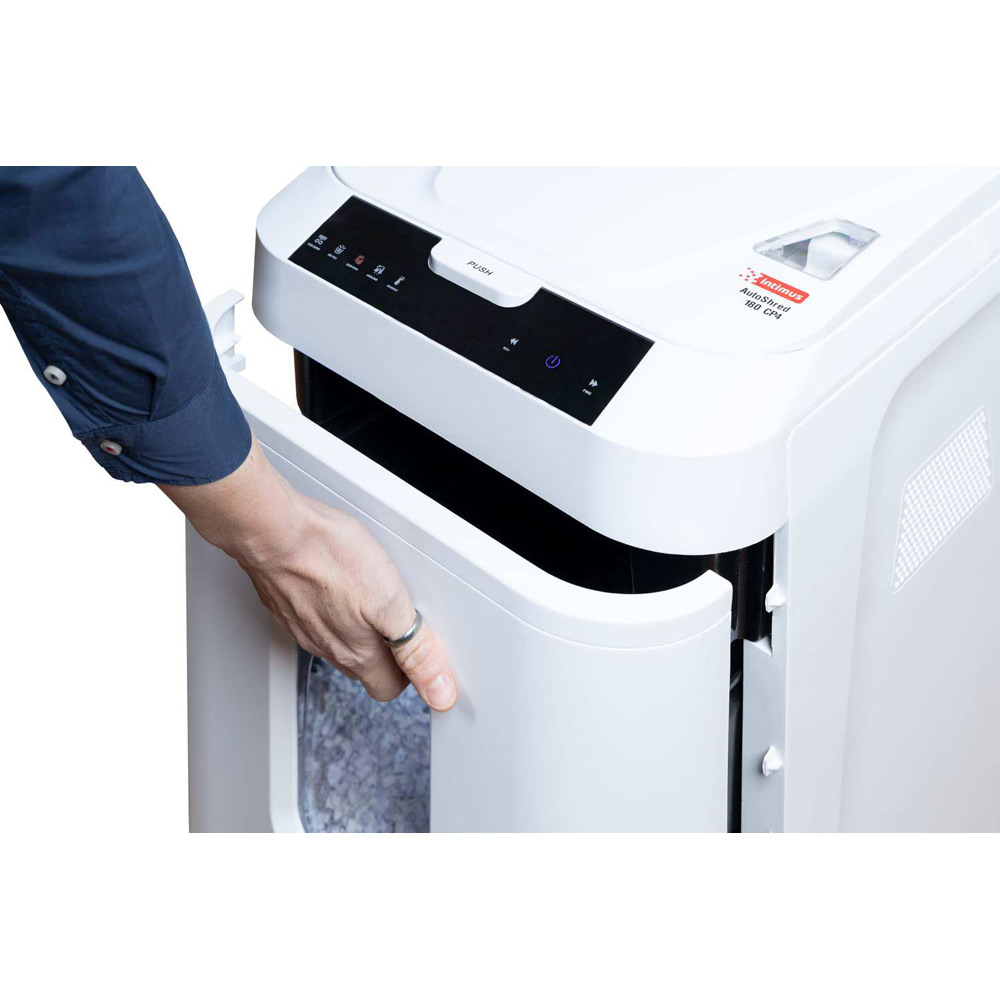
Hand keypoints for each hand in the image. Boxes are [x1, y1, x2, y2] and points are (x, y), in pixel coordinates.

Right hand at [160, 437, 456, 710]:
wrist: (274, 531)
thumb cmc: (329, 557)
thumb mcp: (391, 602)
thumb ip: (417, 650)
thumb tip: (439, 690)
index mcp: (357, 653)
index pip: (389, 687)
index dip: (408, 671)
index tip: (419, 650)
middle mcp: (327, 647)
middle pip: (364, 666)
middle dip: (385, 650)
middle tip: (399, 619)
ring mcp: (303, 627)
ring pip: (338, 641)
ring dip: (358, 627)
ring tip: (371, 596)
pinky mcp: (287, 605)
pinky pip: (314, 618)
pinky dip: (330, 607)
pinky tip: (338, 580)